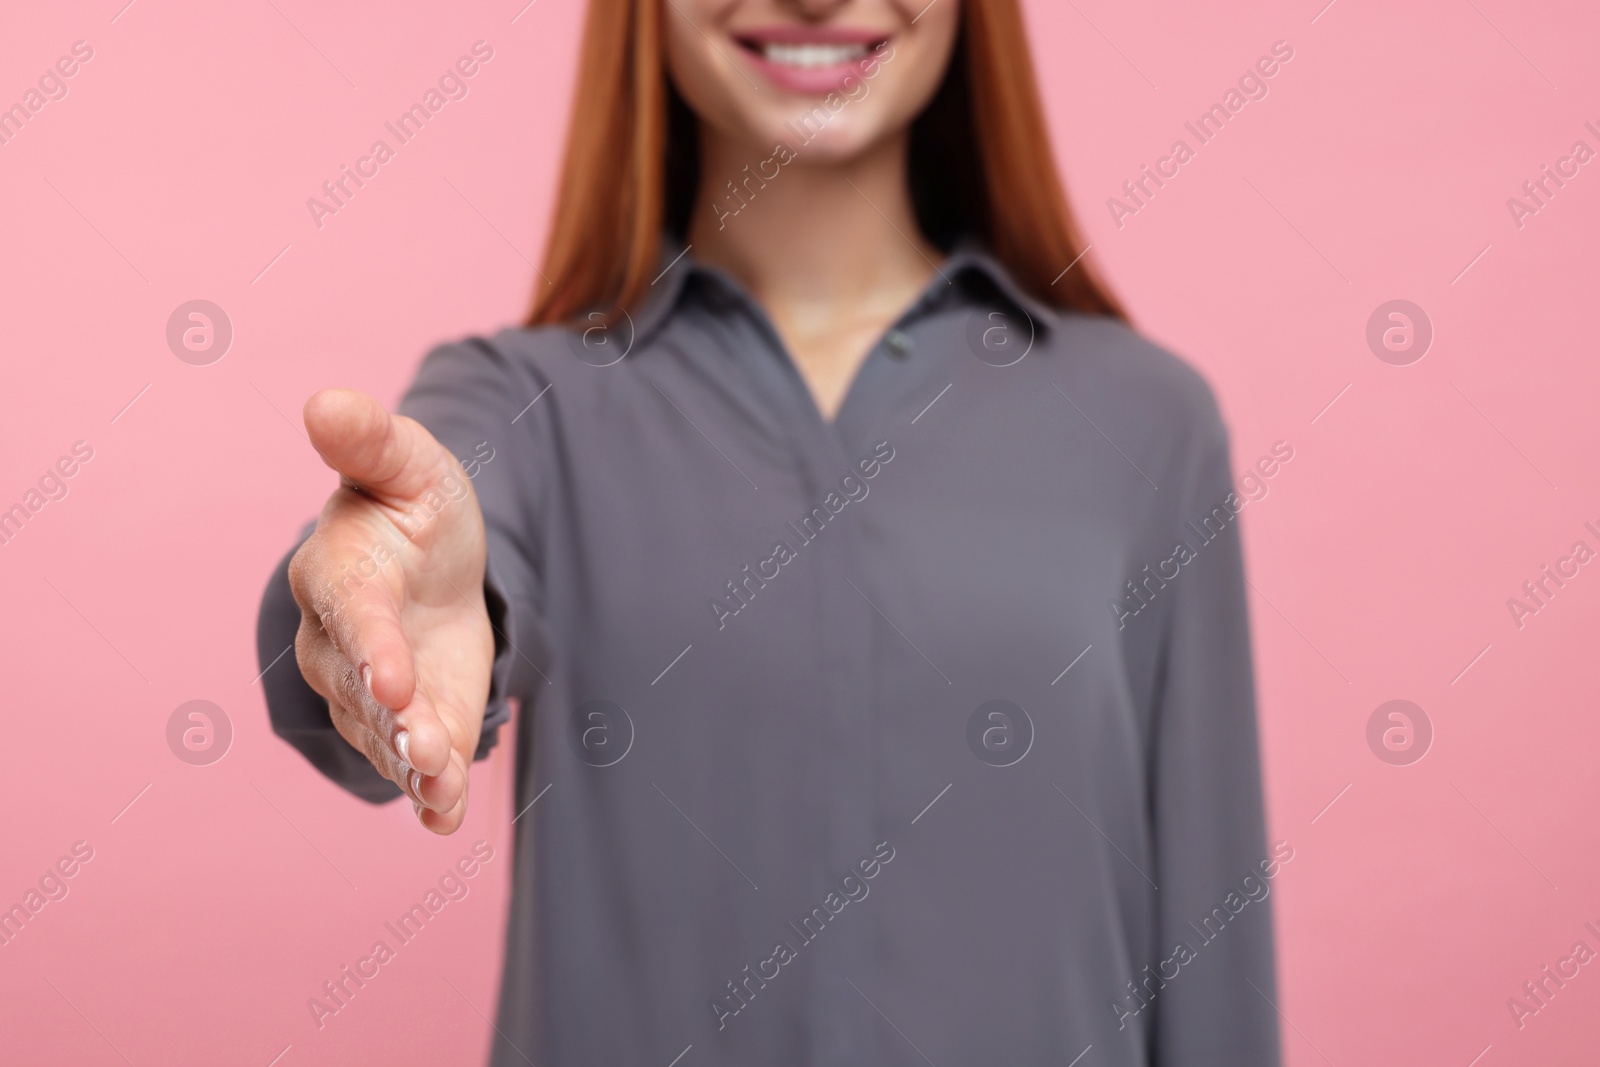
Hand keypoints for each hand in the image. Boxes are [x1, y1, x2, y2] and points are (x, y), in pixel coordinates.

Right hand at [287, 388, 493, 833]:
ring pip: (384, 737)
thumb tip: (324, 401)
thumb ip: (371, 441)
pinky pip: (410, 766)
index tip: (392, 677)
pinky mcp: (410, 723)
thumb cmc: (412, 505)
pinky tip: (446, 817)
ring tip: (443, 787)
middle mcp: (341, 645)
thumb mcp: (409, 462)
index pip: (352, 616)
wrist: (434, 561)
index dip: (371, 646)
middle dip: (395, 721)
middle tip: (428, 749)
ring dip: (414, 766)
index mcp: (340, 576)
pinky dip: (428, 794)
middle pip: (363, 690)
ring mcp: (371, 694)